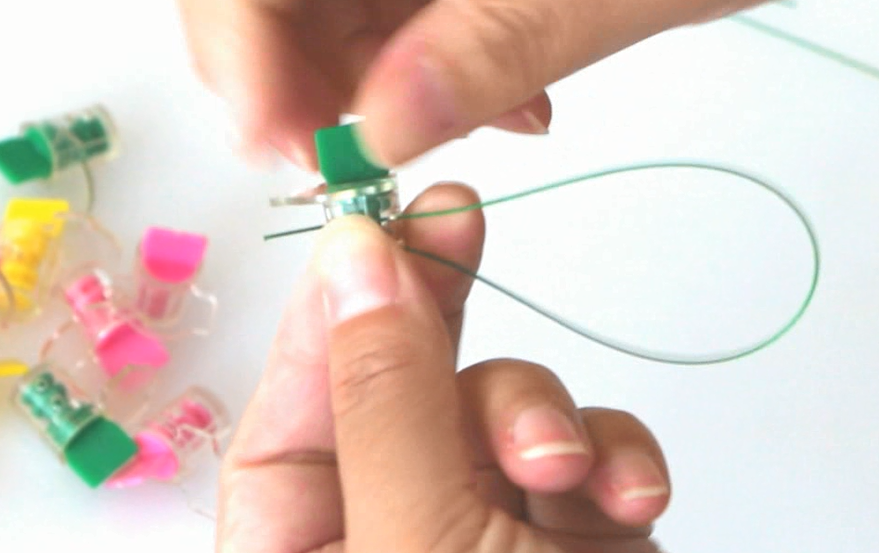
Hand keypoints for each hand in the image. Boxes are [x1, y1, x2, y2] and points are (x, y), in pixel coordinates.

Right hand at [177, 0, 765, 168]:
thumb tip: (382, 133)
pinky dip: (424, 71)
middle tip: (367, 163)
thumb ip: (494, 45)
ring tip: (480, 123)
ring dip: (377, 90)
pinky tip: (497, 100)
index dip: (236, 47)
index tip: (280, 143)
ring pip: (328, 10)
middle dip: (308, 85)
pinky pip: (390, 11)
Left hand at [217, 183, 671, 552]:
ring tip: (564, 462)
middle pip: (400, 388)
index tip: (367, 230)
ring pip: (500, 405)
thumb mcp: (419, 539)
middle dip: (434, 309)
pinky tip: (626, 493)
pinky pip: (587, 448)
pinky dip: (615, 454)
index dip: (324, 320)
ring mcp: (487, 522)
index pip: (288, 419)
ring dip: (541, 414)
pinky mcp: (573, 524)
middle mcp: (394, 532)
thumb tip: (358, 265)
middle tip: (454, 213)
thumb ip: (388, 404)